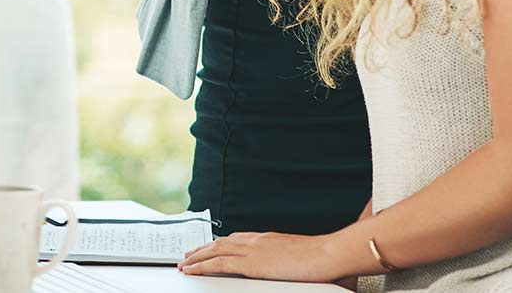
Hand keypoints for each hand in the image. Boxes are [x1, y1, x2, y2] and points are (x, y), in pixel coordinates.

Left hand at [178, 232, 338, 282]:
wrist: (327, 254)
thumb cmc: (322, 259)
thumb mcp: (301, 258)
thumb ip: (290, 263)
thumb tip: (295, 271)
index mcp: (268, 239)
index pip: (237, 239)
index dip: (220, 244)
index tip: (211, 247)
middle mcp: (256, 240)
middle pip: (221, 242)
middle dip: (203, 249)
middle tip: (189, 255)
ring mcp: (252, 250)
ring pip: (215, 251)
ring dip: (197, 257)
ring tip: (184, 263)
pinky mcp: (251, 263)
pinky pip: (218, 263)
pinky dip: (201, 266)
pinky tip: (191, 270)